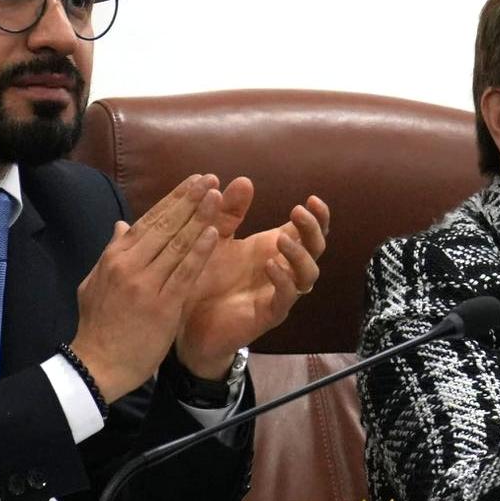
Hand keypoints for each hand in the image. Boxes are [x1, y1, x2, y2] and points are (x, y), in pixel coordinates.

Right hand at [70, 174, 222, 400]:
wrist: (97, 365)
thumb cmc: (98, 325)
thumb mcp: (95, 283)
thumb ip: (112, 252)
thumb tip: (123, 224)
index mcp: (115, 257)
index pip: (149, 220)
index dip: (174, 199)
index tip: (193, 183)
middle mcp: (129, 265)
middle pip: (166, 225)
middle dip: (190, 200)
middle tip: (210, 179)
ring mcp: (146, 284)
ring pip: (177, 244)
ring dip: (199, 217)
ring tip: (217, 196)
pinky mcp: (162, 305)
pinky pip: (185, 272)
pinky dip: (200, 251)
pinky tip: (214, 233)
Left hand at [174, 188, 330, 377]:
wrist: (182, 320)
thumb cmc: (202, 277)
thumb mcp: (213, 237)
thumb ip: (228, 212)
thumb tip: (245, 180)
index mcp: (271, 249)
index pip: (308, 232)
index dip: (317, 216)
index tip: (311, 199)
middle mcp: (281, 270)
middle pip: (315, 250)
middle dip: (312, 230)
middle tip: (297, 212)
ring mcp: (277, 294)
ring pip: (307, 276)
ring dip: (300, 255)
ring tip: (282, 240)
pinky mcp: (266, 315)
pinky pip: (285, 299)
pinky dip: (283, 281)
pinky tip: (270, 266)